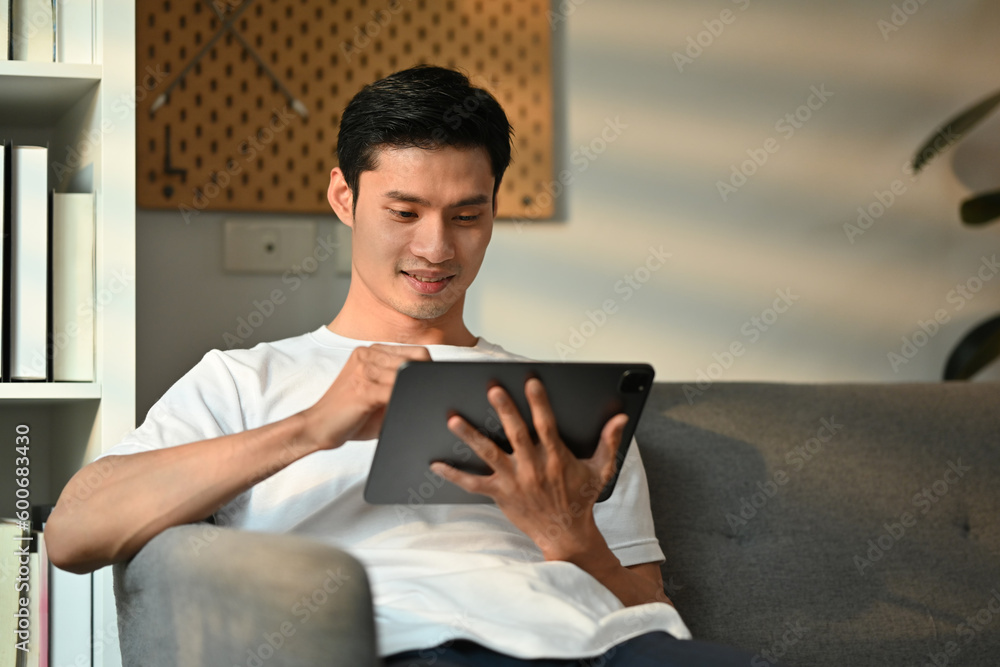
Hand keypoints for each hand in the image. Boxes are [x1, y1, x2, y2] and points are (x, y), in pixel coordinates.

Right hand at [301, 344, 431, 449]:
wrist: (316, 427)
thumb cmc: (349, 414)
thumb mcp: (377, 393)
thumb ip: (398, 387)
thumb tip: (430, 391)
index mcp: (370, 352)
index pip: (414, 353)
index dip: (429, 370)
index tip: (435, 386)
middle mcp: (366, 355)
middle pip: (414, 362)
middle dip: (425, 381)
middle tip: (433, 398)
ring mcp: (364, 370)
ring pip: (406, 376)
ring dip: (414, 393)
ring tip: (420, 406)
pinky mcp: (363, 389)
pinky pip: (394, 391)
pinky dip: (404, 401)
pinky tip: (407, 411)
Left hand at [431, 377, 628, 560]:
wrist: (567, 534)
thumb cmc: (581, 499)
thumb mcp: (601, 469)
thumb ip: (610, 441)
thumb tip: (621, 418)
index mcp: (556, 457)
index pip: (547, 423)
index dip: (539, 401)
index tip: (531, 380)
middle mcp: (533, 467)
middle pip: (516, 433)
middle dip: (504, 409)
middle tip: (492, 388)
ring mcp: (514, 481)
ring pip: (490, 454)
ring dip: (471, 436)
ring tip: (454, 419)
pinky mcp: (500, 494)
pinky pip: (473, 484)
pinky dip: (453, 474)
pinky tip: (435, 463)